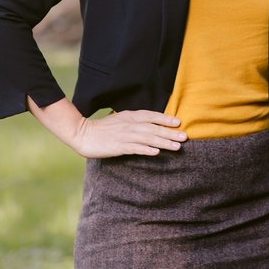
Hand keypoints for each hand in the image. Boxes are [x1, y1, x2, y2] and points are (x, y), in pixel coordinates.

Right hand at [72, 109, 187, 158]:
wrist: (82, 133)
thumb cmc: (102, 128)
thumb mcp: (120, 120)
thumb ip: (134, 121)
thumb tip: (149, 124)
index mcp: (130, 116)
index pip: (151, 115)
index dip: (165, 119)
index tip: (179, 122)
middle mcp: (129, 124)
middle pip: (153, 128)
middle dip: (170, 133)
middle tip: (185, 137)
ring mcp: (124, 135)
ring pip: (147, 138)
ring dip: (163, 142)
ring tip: (177, 146)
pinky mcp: (118, 146)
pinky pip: (134, 148)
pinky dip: (145, 150)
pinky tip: (156, 152)